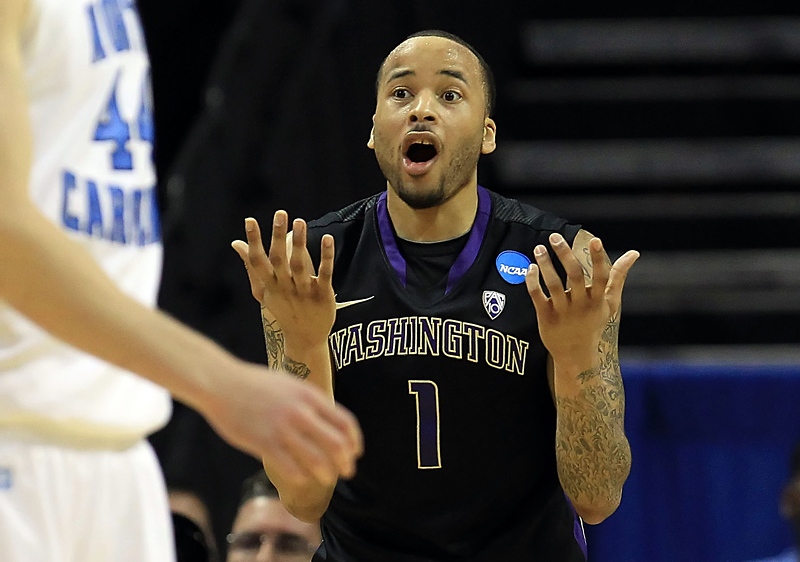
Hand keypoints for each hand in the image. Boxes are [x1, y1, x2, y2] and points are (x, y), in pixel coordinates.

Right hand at [199, 358, 361, 485]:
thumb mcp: (290, 383)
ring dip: (326, 473)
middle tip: (347, 471)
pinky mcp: (264, 442)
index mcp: (310, 396)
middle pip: (336, 444)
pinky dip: (301, 476)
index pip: (345, 422)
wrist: (221, 383)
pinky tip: (301, 478)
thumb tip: (328, 419)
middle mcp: (301, 412)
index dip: (355, 441)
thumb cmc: (255, 383)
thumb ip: (310, 401)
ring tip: (327, 479)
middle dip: (346, 462)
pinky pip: (290, 468)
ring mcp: (282, 428)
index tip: (355, 452)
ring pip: (317, 460)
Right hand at [231, 211, 335, 349]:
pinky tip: (327, 239)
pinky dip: (326, 257)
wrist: (304, 339)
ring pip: (300, 265)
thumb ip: (251, 266)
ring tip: (300, 221)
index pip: (258, 261)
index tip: (250, 220)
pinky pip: (324, 273)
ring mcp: (303, 291)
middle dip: (277, 236)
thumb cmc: (282, 309)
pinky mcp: (322, 294)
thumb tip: (235, 243)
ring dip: (300, 243)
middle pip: (279, 260)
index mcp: (269, 285)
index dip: (253, 241)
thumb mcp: (263, 291)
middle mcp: (284, 287)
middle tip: (280, 213)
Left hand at [525, 233, 638, 367]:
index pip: (601, 276)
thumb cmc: (594, 323)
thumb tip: (634, 253)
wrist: (576, 355)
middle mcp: (581, 304)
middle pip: (574, 275)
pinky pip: (537, 296)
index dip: (599, 258)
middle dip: (565, 254)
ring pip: (553, 284)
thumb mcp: (610, 302)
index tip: (595, 240)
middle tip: (554, 237)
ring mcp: (563, 311)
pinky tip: (531, 268)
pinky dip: (533, 281)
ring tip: (539, 248)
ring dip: (545, 264)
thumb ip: (619, 277)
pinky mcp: (546, 317)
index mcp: (598, 299)